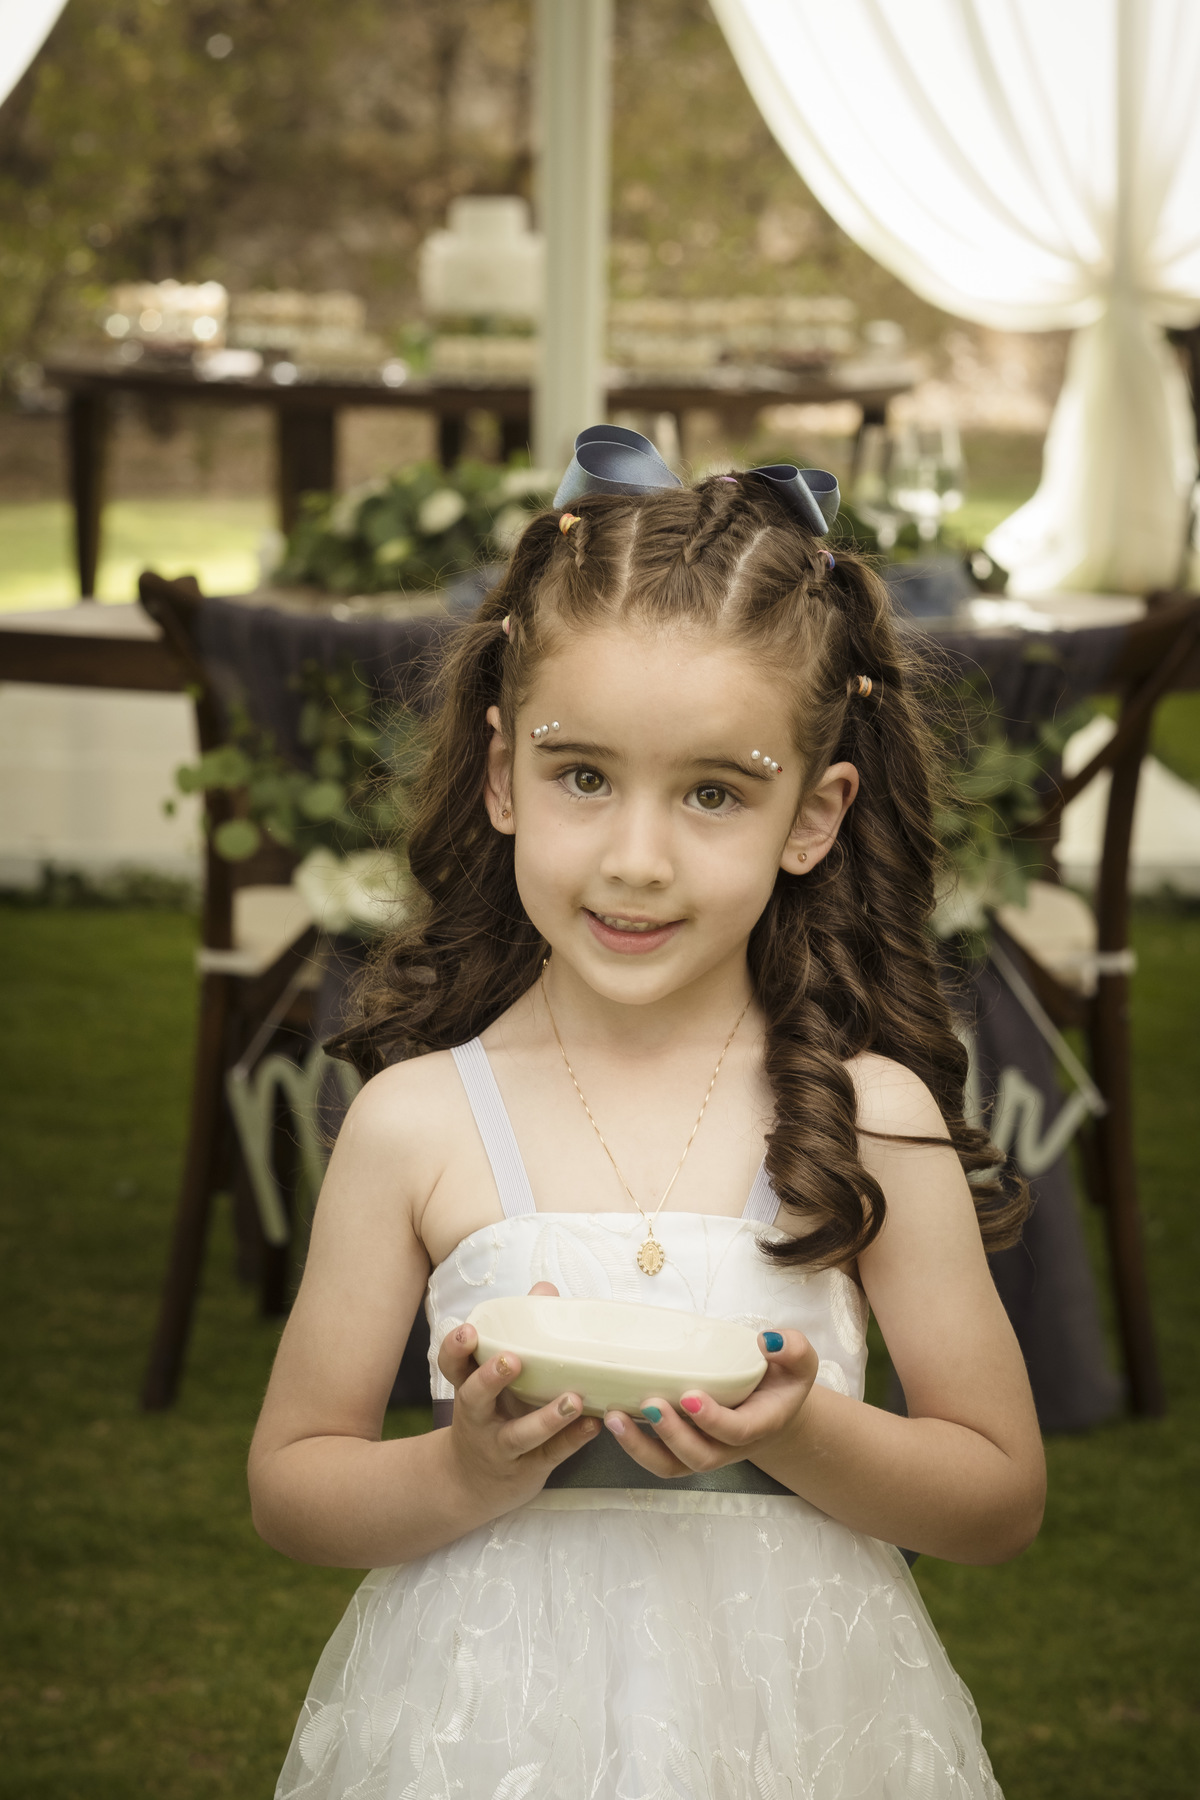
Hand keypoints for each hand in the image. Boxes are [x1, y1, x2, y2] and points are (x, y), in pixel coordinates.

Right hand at [436, 1282, 599, 1511]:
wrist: (471, 1485)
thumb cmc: (491, 1415)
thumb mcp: (494, 1380)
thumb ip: (518, 1334)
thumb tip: (544, 1289)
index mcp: (469, 1390)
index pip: (453, 1366)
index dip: (456, 1348)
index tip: (468, 1330)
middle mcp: (479, 1420)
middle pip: (475, 1399)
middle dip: (490, 1378)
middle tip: (512, 1359)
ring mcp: (501, 1448)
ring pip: (520, 1434)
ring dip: (547, 1417)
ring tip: (573, 1400)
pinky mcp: (526, 1469)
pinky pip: (550, 1455)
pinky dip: (572, 1440)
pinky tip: (593, 1425)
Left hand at [602, 1328, 818, 1481]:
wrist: (773, 1404)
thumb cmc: (782, 1379)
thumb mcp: (798, 1361)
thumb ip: (792, 1349)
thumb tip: (767, 1341)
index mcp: (761, 1424)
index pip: (737, 1431)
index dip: (712, 1419)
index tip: (689, 1395)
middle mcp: (731, 1446)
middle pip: (700, 1456)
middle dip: (673, 1435)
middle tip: (649, 1403)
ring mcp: (706, 1449)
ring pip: (673, 1465)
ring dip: (641, 1447)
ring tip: (614, 1418)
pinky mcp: (684, 1446)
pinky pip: (658, 1457)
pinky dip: (635, 1444)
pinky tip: (614, 1418)